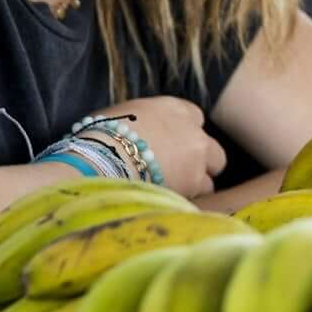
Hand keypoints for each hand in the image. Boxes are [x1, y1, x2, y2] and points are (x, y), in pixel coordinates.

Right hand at [106, 95, 225, 199]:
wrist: (100, 159)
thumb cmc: (99, 137)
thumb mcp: (122, 117)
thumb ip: (144, 123)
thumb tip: (139, 134)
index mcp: (173, 108)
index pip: (195, 118)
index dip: (185, 134)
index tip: (173, 146)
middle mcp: (192, 130)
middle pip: (212, 150)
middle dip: (200, 163)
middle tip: (179, 175)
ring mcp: (197, 157)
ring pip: (209, 177)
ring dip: (194, 186)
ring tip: (168, 195)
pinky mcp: (194, 183)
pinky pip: (199, 196)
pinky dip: (186, 201)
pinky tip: (167, 203)